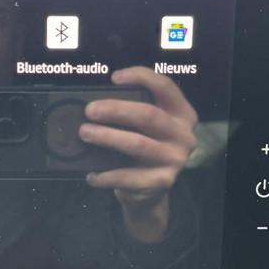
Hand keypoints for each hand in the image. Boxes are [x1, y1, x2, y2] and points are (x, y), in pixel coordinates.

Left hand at [80, 67, 198, 242]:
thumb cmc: (143, 149)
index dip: (141, 76)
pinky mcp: (161, 182)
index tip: (114, 77)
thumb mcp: (146, 127)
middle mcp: (183, 135)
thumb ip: (133, 111)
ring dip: (107, 137)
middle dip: (116, 110)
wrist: (150, 192)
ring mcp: (175, 160)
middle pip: (149, 115)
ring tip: (85, 133)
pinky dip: (106, 176)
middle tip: (90, 110)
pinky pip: (128, 177)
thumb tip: (96, 101)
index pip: (165, 87)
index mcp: (182, 114)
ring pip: (138, 144)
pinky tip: (91, 174)